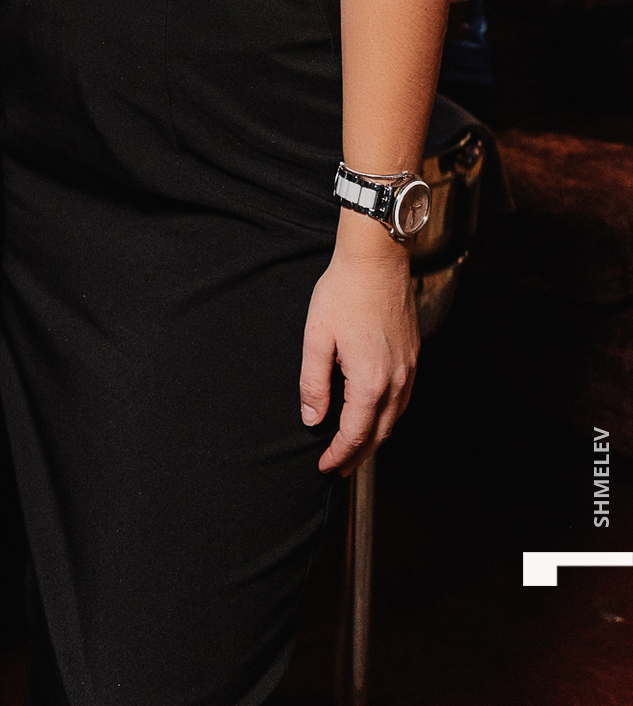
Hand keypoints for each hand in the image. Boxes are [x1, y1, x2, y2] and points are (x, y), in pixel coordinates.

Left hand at [298, 216, 417, 474]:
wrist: (376, 258)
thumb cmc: (343, 292)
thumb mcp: (316, 336)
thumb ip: (314, 382)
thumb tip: (313, 418)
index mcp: (370, 381)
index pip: (355, 434)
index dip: (339, 455)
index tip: (324, 466)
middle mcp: (396, 380)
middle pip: (380, 433)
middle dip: (358, 454)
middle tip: (338, 466)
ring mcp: (409, 367)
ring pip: (395, 418)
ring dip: (375, 437)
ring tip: (354, 446)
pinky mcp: (413, 354)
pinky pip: (404, 398)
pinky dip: (388, 415)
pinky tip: (375, 412)